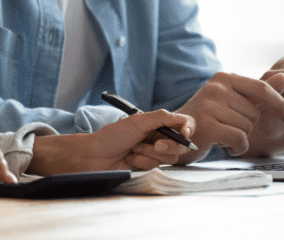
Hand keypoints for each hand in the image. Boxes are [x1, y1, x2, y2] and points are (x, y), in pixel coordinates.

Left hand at [27, 109, 194, 174]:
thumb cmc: (113, 135)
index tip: (184, 133)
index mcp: (156, 124)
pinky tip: (130, 159)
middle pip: (180, 145)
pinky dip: (143, 162)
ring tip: (134, 149)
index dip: (187, 129)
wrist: (96, 155)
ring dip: (150, 154)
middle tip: (154, 145)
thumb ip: (162, 118)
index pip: (182, 125)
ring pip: (169, 158)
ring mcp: (153, 153)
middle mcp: (157, 138)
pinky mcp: (147, 166)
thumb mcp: (138, 121)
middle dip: (167, 146)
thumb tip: (183, 119)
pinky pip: (156, 166)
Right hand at [175, 71, 283, 161]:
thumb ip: (261, 91)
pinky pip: (240, 139)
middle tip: (228, 125)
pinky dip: (238, 147)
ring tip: (222, 134)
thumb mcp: (234, 101)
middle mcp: (215, 87)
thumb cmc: (208, 118)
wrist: (174, 136)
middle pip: (255, 112)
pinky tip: (224, 145)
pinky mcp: (207, 125)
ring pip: (248, 127)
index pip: (262, 88)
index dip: (281, 104)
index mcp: (223, 78)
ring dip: (241, 137)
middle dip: (248, 124)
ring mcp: (209, 106)